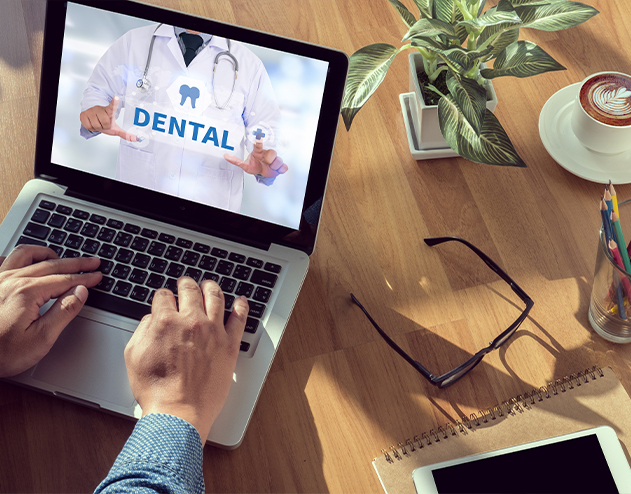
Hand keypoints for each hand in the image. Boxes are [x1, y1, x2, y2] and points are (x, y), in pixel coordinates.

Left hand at [0, 246, 102, 377]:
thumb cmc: (0, 354)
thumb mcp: (41, 339)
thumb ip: (64, 312)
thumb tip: (80, 292)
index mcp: (27, 292)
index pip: (64, 279)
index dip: (85, 277)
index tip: (98, 275)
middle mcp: (11, 280)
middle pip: (51, 264)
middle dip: (75, 262)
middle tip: (92, 262)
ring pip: (25, 255)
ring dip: (47, 253)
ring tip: (60, 257)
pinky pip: (5, 260)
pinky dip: (20, 258)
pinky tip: (26, 263)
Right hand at [80, 97, 138, 141]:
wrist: (92, 120)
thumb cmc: (105, 123)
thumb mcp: (115, 129)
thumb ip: (125, 134)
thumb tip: (137, 139)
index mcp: (109, 111)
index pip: (112, 107)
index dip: (114, 103)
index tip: (116, 98)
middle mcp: (99, 109)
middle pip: (105, 123)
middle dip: (104, 127)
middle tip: (103, 124)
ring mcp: (91, 110)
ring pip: (96, 125)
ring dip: (97, 128)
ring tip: (97, 124)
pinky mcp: (83, 114)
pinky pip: (88, 126)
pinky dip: (90, 128)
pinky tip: (91, 123)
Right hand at [124, 278, 248, 440]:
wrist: (178, 412)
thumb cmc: (156, 390)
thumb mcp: (133, 356)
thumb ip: (142, 331)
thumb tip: (151, 319)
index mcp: (165, 321)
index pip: (164, 296)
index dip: (163, 296)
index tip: (164, 298)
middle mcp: (191, 321)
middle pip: (190, 290)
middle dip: (186, 284)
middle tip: (186, 283)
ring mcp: (213, 331)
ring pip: (215, 297)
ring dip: (211, 287)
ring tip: (209, 285)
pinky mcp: (229, 345)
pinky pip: (239, 319)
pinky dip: (241, 306)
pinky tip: (241, 301)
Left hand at [224, 139, 288, 177]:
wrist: (262, 174)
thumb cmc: (254, 166)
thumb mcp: (245, 165)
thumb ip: (236, 161)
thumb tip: (225, 156)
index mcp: (259, 152)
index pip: (259, 145)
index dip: (259, 141)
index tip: (258, 136)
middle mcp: (267, 154)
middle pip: (272, 152)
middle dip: (270, 159)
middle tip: (266, 163)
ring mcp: (274, 160)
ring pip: (279, 160)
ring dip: (275, 166)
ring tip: (271, 169)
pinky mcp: (279, 167)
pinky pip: (284, 167)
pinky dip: (282, 169)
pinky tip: (278, 170)